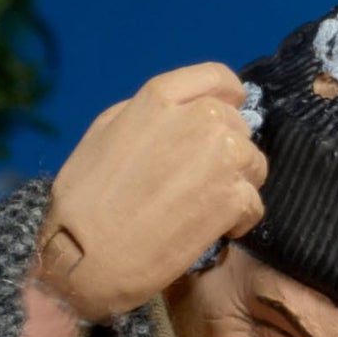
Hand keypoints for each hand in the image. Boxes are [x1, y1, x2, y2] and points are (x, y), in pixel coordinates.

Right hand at [29, 63, 267, 322]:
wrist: (88, 257)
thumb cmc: (83, 201)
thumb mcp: (105, 133)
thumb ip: (148, 116)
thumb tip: (177, 116)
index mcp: (162, 96)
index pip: (218, 79)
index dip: (229, 100)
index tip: (223, 123)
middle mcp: (200, 118)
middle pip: (239, 126)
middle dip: (227, 153)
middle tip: (200, 183)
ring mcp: (221, 158)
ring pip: (253, 164)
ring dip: (236, 186)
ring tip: (204, 208)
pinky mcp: (233, 200)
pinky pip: (254, 204)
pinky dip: (238, 221)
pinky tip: (209, 231)